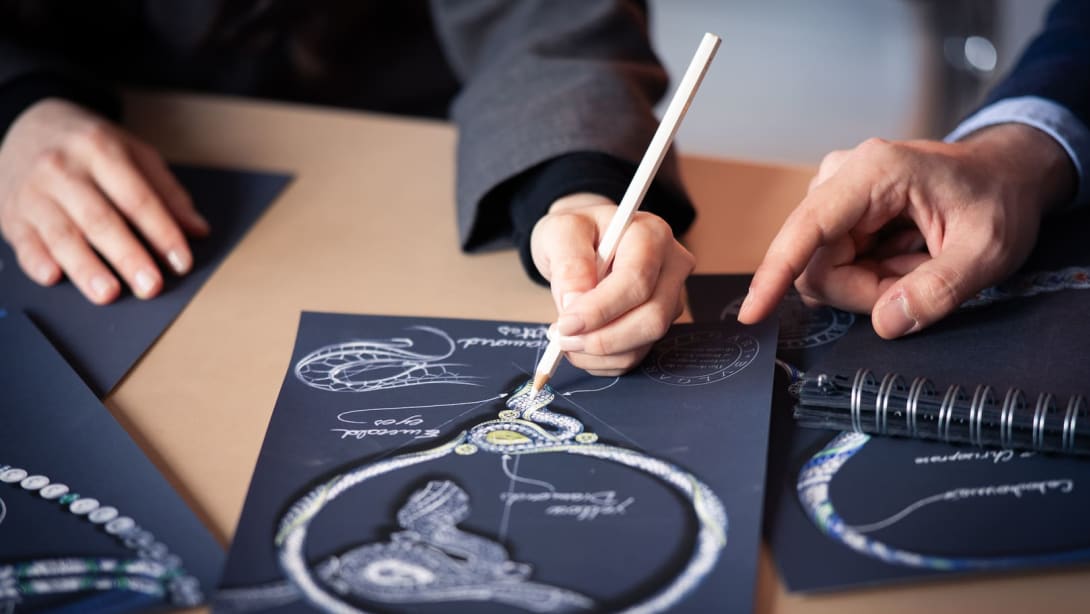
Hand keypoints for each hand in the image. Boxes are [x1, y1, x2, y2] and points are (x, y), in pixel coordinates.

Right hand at [0, 98, 208, 303]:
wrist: (29, 123)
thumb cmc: (90, 145)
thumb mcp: (133, 153)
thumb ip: (165, 191)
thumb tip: (197, 229)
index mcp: (100, 149)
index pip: (137, 198)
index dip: (162, 232)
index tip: (182, 261)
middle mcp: (62, 168)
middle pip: (99, 218)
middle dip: (127, 256)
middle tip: (150, 286)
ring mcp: (33, 191)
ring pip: (61, 234)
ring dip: (85, 268)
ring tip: (109, 293)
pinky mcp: (11, 212)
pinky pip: (23, 241)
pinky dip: (37, 261)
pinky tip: (53, 277)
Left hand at [530, 192, 693, 375]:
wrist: (584, 240)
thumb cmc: (577, 231)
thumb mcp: (560, 232)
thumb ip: (569, 264)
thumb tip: (575, 304)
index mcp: (651, 235)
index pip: (636, 281)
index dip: (600, 309)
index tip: (566, 324)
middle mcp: (670, 267)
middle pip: (651, 318)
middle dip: (602, 338)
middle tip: (562, 338)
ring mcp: (670, 298)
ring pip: (644, 343)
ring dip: (599, 353)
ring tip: (565, 340)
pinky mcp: (659, 323)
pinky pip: (635, 354)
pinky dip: (603, 360)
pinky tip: (581, 345)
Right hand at [737, 124, 1075, 337]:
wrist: (1006, 175)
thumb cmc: (1000, 200)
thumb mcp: (988, 251)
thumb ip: (938, 290)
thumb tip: (885, 323)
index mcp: (874, 172)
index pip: (806, 230)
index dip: (775, 275)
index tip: (752, 314)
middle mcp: (842, 175)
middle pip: (817, 264)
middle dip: (865, 290)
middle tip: (920, 279)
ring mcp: (835, 192)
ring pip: (823, 269)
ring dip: (869, 283)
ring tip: (918, 261)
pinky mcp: (836, 210)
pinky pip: (833, 264)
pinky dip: (868, 274)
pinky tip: (902, 256)